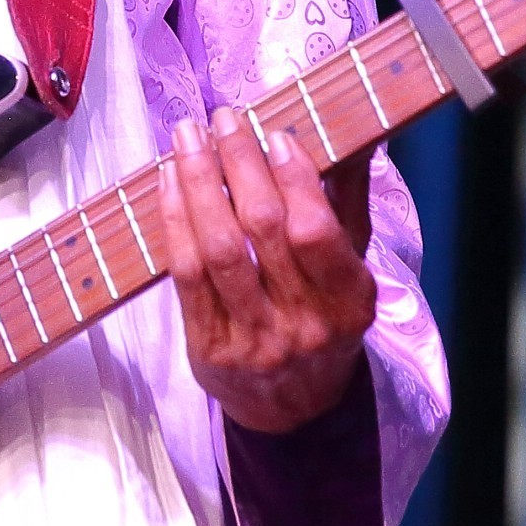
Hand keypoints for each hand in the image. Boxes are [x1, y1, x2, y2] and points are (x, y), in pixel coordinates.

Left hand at [160, 107, 377, 434]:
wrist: (294, 406)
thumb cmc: (324, 318)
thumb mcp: (351, 268)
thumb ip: (348, 202)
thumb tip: (354, 133)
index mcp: (348, 301)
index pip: (315, 233)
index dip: (293, 179)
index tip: (274, 134)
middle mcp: (303, 324)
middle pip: (261, 231)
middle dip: (238, 164)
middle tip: (223, 118)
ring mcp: (253, 340)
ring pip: (217, 250)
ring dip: (198, 184)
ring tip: (188, 137)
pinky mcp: (209, 348)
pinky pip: (185, 274)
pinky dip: (174, 220)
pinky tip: (170, 180)